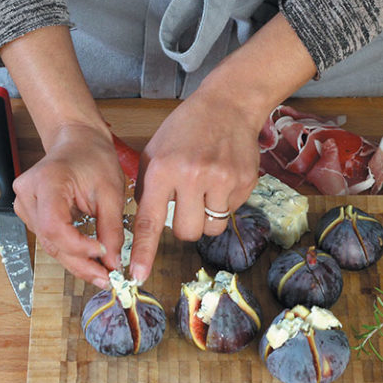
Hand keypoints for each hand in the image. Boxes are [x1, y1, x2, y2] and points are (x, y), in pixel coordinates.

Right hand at [13, 123, 125, 288]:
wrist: (78, 141)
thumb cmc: (93, 157)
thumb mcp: (111, 191)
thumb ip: (111, 228)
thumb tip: (113, 260)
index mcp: (47, 182)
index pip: (55, 226)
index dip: (79, 246)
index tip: (104, 253)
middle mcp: (28, 195)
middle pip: (52, 241)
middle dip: (82, 263)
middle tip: (107, 277)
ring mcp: (25, 204)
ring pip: (51, 244)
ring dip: (77, 261)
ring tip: (102, 272)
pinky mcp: (31, 213)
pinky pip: (51, 239)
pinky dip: (71, 250)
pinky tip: (90, 259)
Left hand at [128, 12, 316, 282]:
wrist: (228, 106)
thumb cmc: (186, 129)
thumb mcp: (155, 151)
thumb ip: (148, 188)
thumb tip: (148, 225)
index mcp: (163, 169)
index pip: (149, 220)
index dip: (143, 252)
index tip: (137, 276)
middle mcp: (192, 177)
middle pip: (185, 232)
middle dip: (184, 225)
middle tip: (187, 204)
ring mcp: (222, 180)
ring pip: (210, 228)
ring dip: (206, 217)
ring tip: (207, 189)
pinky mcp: (244, 183)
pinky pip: (230, 213)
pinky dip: (224, 203)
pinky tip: (222, 177)